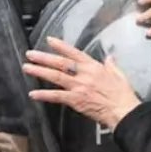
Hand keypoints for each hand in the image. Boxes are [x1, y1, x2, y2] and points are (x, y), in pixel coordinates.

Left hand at [23, 37, 140, 129]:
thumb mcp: (119, 75)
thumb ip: (111, 65)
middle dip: (44, 57)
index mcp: (94, 66)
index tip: (49, 40)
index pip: (74, 53)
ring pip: (56, 76)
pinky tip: (33, 94)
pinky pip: (57, 96)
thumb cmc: (123, 95)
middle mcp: (84, 74)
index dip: (61, 46)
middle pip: (60, 63)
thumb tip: (109, 57)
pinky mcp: (76, 100)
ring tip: (27, 68)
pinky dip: (44, 95)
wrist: (123, 110)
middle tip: (30, 54)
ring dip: (39, 71)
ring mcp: (79, 87)